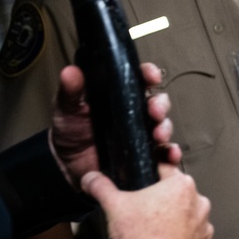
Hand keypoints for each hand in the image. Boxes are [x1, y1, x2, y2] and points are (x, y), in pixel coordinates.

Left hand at [50, 63, 177, 186]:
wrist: (66, 166)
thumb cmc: (70, 132)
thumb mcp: (67, 108)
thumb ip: (70, 91)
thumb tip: (70, 72)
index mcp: (120, 97)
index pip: (140, 80)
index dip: (149, 75)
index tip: (151, 76)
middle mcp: (135, 114)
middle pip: (158, 103)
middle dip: (161, 105)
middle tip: (155, 111)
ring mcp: (141, 135)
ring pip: (164, 127)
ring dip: (165, 129)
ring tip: (158, 135)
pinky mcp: (145, 156)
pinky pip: (164, 154)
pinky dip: (171, 154)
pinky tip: (170, 154)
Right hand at [81, 163, 212, 238]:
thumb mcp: (113, 205)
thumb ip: (101, 187)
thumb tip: (92, 179)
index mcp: (182, 186)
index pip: (166, 171)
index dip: (150, 177)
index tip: (142, 185)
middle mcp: (199, 205)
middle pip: (177, 196)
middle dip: (161, 202)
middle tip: (143, 214)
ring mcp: (204, 228)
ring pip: (186, 219)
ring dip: (173, 223)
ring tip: (151, 233)